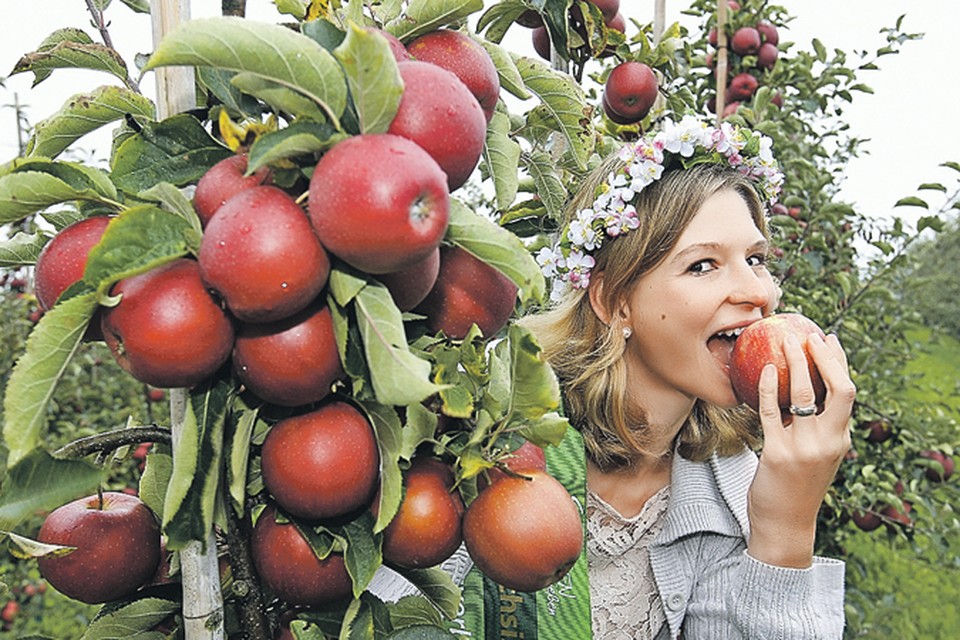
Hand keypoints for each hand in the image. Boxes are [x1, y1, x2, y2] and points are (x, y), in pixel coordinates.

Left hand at [746, 331, 855, 567]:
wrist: (784, 524)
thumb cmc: (794, 486)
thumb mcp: (813, 455)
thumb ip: (812, 428)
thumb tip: (797, 391)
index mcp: (840, 439)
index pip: (847, 392)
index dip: (840, 362)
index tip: (828, 339)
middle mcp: (829, 441)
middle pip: (839, 389)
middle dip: (825, 358)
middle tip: (808, 335)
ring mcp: (804, 448)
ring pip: (803, 395)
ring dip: (794, 364)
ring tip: (783, 342)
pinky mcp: (777, 454)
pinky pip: (772, 412)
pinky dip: (768, 388)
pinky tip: (764, 371)